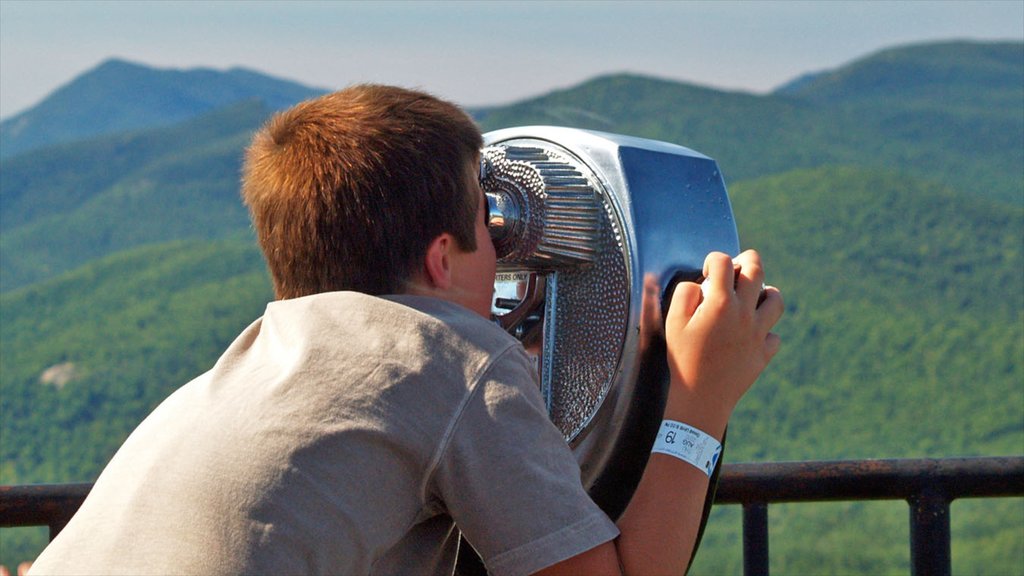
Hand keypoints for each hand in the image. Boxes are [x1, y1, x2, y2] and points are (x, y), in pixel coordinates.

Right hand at [664, 250, 782, 431]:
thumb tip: (701, 283)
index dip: (713, 260)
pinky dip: (764, 330)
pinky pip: (773, 334)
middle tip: (737, 267)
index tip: (708, 271)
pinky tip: (750, 335)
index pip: (723, 261)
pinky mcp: (764, 352)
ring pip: (776, 299)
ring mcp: (758, 333)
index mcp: (719, 303)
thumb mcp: (672, 322)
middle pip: (756, 270)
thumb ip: (685, 294)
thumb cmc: (683, 359)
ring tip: (751, 297)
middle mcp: (744, 313)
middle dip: (746, 261)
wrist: (701, 399)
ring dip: (764, 292)